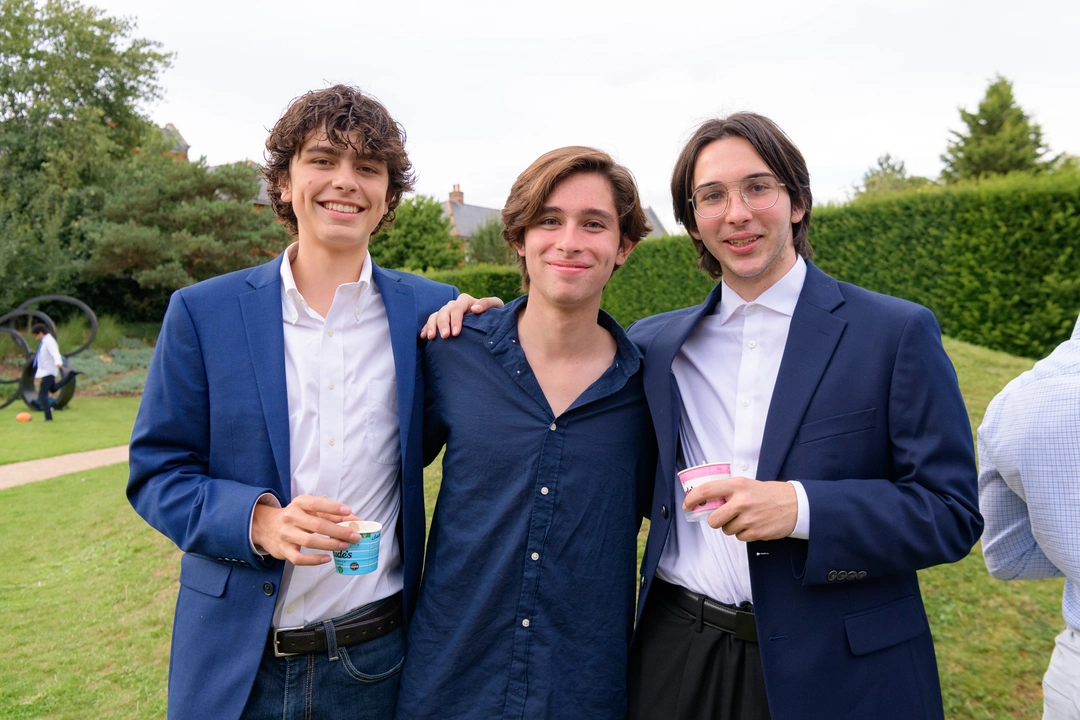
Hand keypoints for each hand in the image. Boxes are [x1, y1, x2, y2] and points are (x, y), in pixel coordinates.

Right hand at [251, 494, 361, 565]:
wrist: (266, 526)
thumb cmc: (296, 517)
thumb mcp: (310, 510)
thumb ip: (332, 514)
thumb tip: (356, 520)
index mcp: (299, 504)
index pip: (316, 503)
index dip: (333, 507)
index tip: (348, 512)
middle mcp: (290, 517)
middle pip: (317, 525)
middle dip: (339, 531)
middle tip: (355, 536)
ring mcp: (286, 534)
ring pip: (310, 541)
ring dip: (330, 544)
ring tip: (345, 546)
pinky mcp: (283, 550)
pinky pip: (299, 559)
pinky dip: (314, 560)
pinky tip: (327, 558)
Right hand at [420, 294, 503, 338]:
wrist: (490, 322)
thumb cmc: (494, 315)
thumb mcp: (497, 306)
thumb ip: (488, 304)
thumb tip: (475, 308)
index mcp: (465, 301)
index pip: (457, 308)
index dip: (455, 319)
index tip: (456, 333)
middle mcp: (454, 305)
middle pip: (444, 311)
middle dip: (443, 324)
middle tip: (445, 337)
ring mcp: (446, 313)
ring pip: (435, 316)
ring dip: (431, 326)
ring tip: (431, 337)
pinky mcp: (441, 321)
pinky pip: (430, 322)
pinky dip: (426, 328)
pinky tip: (424, 337)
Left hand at [683, 477, 797, 541]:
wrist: (795, 504)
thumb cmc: (768, 493)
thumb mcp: (747, 484)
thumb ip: (728, 491)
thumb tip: (706, 502)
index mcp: (737, 486)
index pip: (707, 491)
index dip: (692, 499)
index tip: (687, 505)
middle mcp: (741, 502)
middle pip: (713, 519)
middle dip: (715, 521)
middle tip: (723, 517)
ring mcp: (749, 518)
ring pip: (726, 530)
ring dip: (731, 526)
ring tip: (746, 518)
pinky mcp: (756, 532)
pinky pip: (739, 537)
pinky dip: (743, 533)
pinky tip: (754, 524)